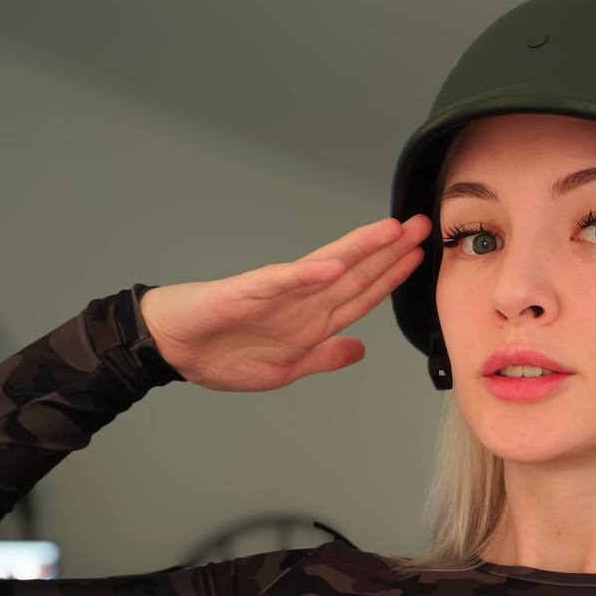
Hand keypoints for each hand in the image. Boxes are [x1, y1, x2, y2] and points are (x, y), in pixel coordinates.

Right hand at [139, 214, 431, 392]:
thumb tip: (360, 349)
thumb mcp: (286, 369)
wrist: (172, 349)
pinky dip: (308, 274)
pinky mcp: (247, 291)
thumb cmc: (221, 354)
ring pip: (327, 266)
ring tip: (391, 230)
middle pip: (355, 272)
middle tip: (423, 225)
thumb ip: (324, 357)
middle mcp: (301, 300)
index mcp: (311, 319)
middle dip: (390, 251)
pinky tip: (334, 265)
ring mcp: (277, 292)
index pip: (361, 294)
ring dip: (361, 249)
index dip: (391, 276)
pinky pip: (282, 281)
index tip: (419, 257)